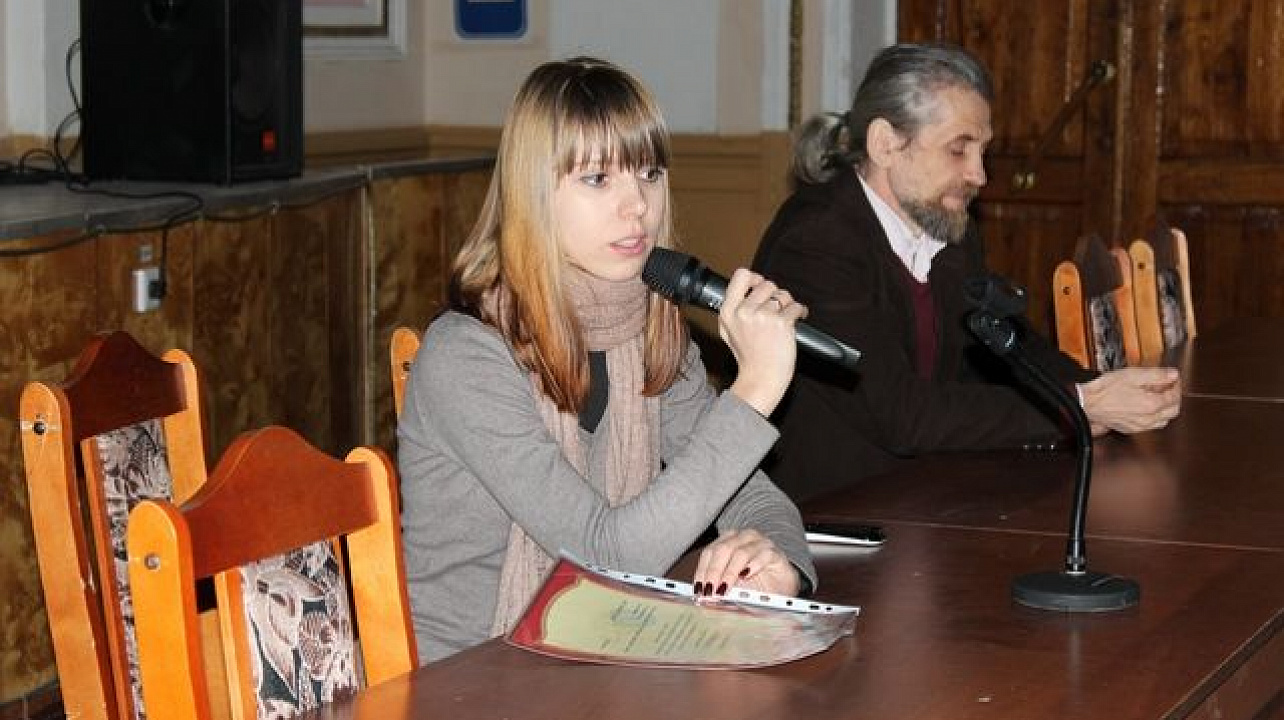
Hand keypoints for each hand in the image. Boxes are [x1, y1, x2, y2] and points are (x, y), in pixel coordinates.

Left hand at [692, 529, 800, 599]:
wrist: (782, 585)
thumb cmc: (755, 584)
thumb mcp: (733, 587)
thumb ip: (719, 588)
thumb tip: (704, 598)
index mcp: (727, 542)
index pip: (709, 553)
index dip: (702, 571)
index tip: (698, 589)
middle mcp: (742, 538)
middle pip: (722, 550)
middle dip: (713, 572)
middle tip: (709, 591)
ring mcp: (759, 543)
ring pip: (740, 553)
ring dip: (729, 573)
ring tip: (724, 589)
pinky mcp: (774, 552)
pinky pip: (762, 555)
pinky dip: (753, 566)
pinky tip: (746, 576)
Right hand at [720, 269, 807, 416]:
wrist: (761, 378)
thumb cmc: (748, 357)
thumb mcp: (728, 332)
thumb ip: (734, 309)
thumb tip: (748, 286)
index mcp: (728, 311)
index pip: (741, 276)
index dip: (754, 277)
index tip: (760, 285)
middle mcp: (744, 312)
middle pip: (767, 284)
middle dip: (775, 295)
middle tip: (777, 308)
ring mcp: (762, 316)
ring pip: (783, 295)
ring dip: (788, 305)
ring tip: (786, 318)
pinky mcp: (781, 323)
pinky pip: (797, 307)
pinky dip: (800, 313)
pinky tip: (796, 321)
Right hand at [1080, 366, 1181, 434]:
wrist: (1088, 403)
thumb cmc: (1105, 390)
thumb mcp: (1133, 375)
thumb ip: (1157, 375)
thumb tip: (1173, 375)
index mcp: (1152, 405)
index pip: (1174, 396)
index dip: (1176, 385)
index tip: (1173, 379)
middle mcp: (1148, 419)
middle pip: (1173, 411)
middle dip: (1174, 398)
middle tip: (1169, 388)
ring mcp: (1139, 426)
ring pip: (1163, 421)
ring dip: (1165, 409)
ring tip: (1159, 398)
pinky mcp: (1130, 429)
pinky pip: (1150, 426)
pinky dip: (1154, 417)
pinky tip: (1146, 409)